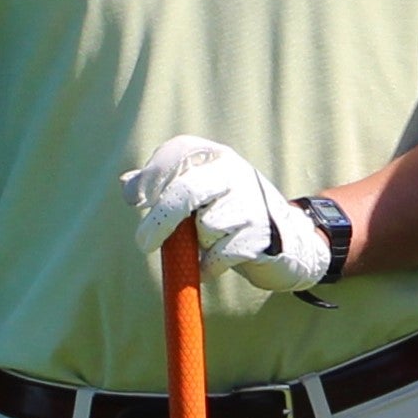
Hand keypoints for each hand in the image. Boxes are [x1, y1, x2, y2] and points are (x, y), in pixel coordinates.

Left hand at [124, 133, 338, 315]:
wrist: (290, 240)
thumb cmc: (231, 214)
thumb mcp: (201, 191)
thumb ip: (165, 186)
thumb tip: (127, 185)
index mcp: (216, 156)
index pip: (179, 152)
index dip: (153, 174)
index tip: (134, 200)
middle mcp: (235, 173)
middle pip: (187, 192)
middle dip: (161, 220)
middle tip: (144, 244)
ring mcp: (250, 203)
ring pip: (204, 228)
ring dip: (198, 244)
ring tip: (209, 244)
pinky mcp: (260, 236)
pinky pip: (220, 255)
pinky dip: (209, 265)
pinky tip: (213, 264)